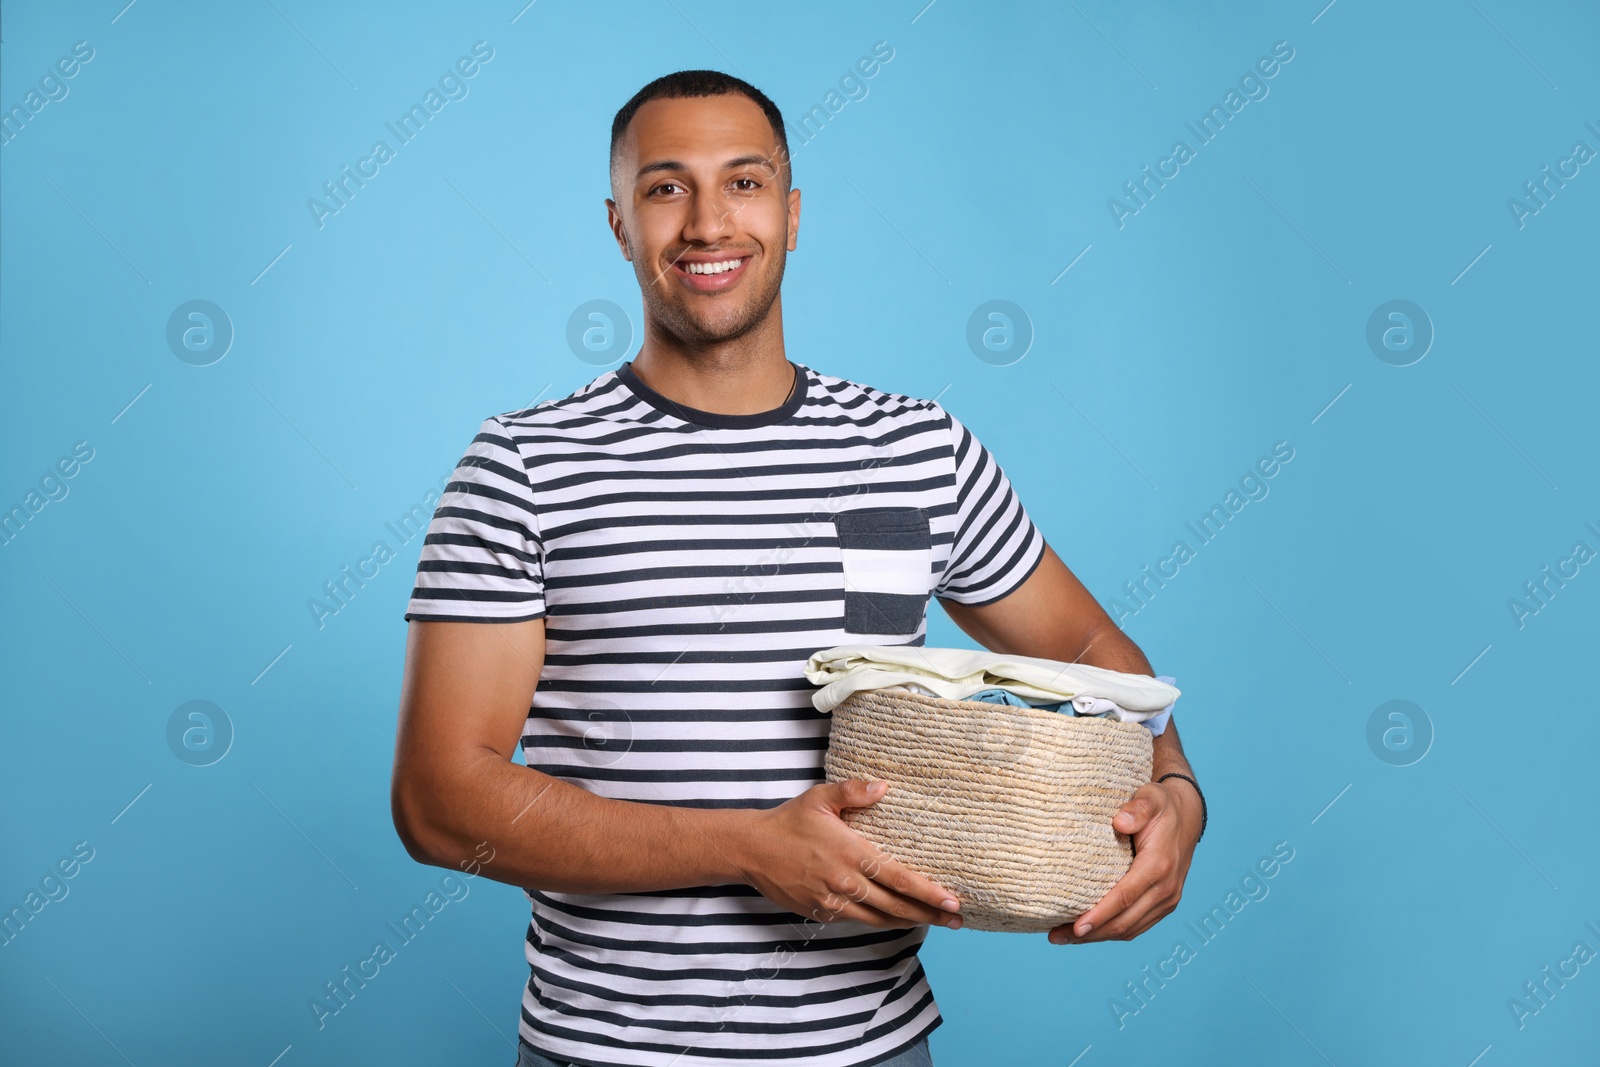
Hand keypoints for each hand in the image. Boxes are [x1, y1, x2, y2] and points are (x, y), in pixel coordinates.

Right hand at [738, 779, 963, 929]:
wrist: (751, 849)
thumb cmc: (788, 821)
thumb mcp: (820, 797)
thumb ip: (854, 791)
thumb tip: (884, 787)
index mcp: (851, 853)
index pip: (899, 878)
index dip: (928, 893)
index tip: (953, 901)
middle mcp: (845, 882)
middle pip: (897, 907)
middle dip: (930, 914)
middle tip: (958, 919)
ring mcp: (833, 902)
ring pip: (880, 920)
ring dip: (910, 922)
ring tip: (935, 922)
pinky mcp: (821, 913)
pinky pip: (858, 922)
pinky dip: (881, 922)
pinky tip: (896, 919)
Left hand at [1047, 777, 1201, 944]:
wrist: (1185, 816)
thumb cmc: (1161, 806)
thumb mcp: (1151, 797)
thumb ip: (1137, 808)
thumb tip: (1120, 822)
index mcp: (1159, 866)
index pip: (1125, 897)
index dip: (1100, 914)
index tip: (1075, 926)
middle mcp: (1166, 890)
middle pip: (1125, 922)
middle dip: (1090, 933)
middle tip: (1055, 936)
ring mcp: (1166, 901)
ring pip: (1129, 930)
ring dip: (1097, 937)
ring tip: (1062, 937)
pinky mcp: (1162, 906)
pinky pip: (1135, 926)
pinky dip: (1110, 933)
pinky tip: (1087, 932)